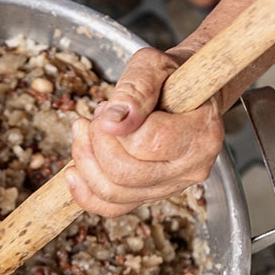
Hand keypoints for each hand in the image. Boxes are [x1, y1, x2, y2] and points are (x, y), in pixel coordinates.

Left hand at [66, 47, 223, 217]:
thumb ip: (134, 90)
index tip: (106, 109)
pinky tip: (74, 172)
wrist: (186, 93)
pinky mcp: (151, 196)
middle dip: (96, 144)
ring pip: (115, 193)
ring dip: (87, 163)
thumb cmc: (171, 77)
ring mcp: (171, 186)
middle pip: (127, 173)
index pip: (148, 143)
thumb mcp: (153, 66)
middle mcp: (190, 167)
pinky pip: (113, 208)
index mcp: (200, 133)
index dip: (114, 128)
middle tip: (93, 121)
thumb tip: (112, 121)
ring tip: (85, 135)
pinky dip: (86, 193)